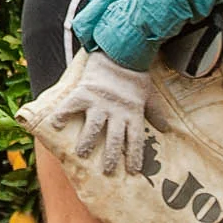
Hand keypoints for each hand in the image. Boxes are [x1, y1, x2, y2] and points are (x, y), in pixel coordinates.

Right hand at [41, 54, 155, 175]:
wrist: (119, 51)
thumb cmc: (135, 75)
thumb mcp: (148, 94)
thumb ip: (155, 112)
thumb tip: (166, 129)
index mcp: (133, 112)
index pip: (135, 138)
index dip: (135, 154)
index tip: (133, 171)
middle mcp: (117, 110)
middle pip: (115, 137)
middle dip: (112, 156)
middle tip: (107, 171)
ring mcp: (100, 101)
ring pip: (94, 125)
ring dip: (88, 141)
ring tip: (81, 153)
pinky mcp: (85, 91)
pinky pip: (72, 105)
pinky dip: (63, 114)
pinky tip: (56, 125)